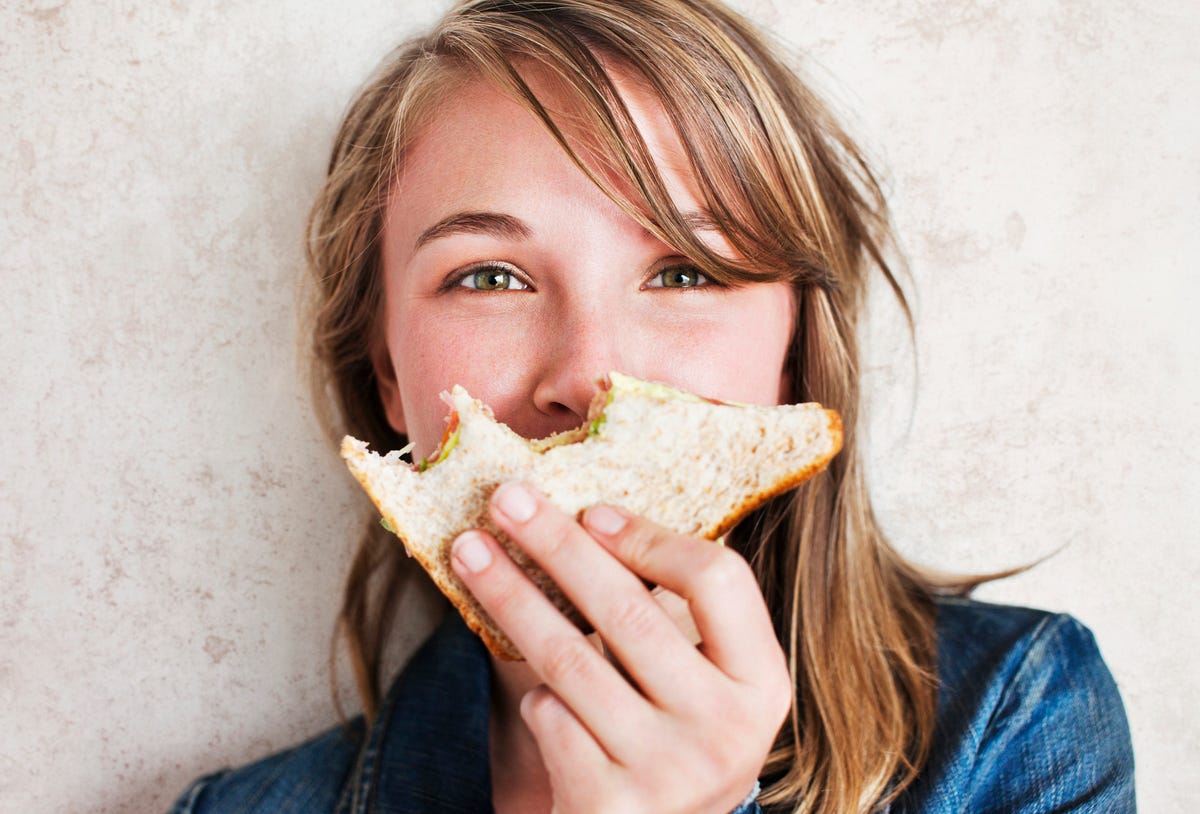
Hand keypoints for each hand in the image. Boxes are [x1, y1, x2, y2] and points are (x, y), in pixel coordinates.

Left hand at [450, 482, 791, 813]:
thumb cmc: (676, 735)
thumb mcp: (705, 680)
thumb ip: (671, 614)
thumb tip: (585, 519)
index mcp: (762, 682)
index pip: (718, 580)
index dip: (650, 539)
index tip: (590, 512)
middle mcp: (726, 729)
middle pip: (630, 611)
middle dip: (556, 545)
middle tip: (505, 498)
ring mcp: (669, 772)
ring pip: (570, 658)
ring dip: (509, 595)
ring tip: (468, 550)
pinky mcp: (611, 805)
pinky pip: (550, 716)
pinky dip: (536, 697)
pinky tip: (540, 697)